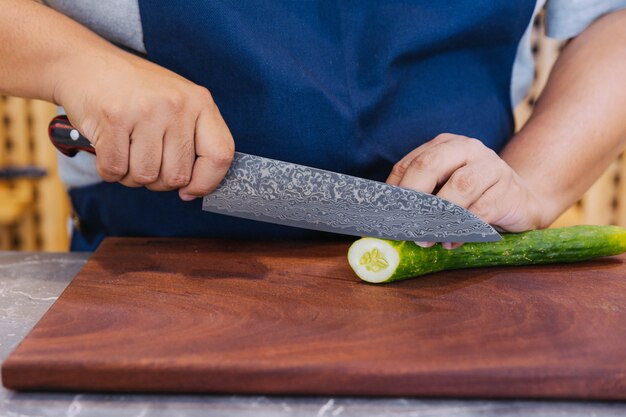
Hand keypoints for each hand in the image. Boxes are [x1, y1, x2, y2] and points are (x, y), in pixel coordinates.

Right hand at [53, 50, 233, 200]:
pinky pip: (115, 170)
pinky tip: (108, 148)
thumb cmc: (135, 90)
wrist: (85, 62)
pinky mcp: (113, 119)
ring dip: (132, 175)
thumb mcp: (177, 102)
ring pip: (146, 176)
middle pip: (178, 176)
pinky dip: (109, 170)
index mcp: (200, 102)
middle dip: (158, 181)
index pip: (220, 155)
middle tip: (145, 160)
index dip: (207, 182)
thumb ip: (193, 138)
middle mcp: (176, 105)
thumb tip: (195, 188)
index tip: (190, 190)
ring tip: (126, 151)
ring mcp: (145, 111)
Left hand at [387, 134, 543, 248]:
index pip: (411, 163)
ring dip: (439, 217)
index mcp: (445, 145)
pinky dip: (462, 229)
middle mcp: (468, 148)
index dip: (394, 190)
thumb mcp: (444, 189)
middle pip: (430, 165)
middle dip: (413, 198)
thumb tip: (389, 220)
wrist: (522, 202)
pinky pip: (481, 211)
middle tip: (405, 226)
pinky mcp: (509, 191)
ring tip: (427, 239)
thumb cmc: (474, 196)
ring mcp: (491, 166)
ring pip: (459, 186)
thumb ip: (420, 196)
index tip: (384, 216)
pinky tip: (451, 242)